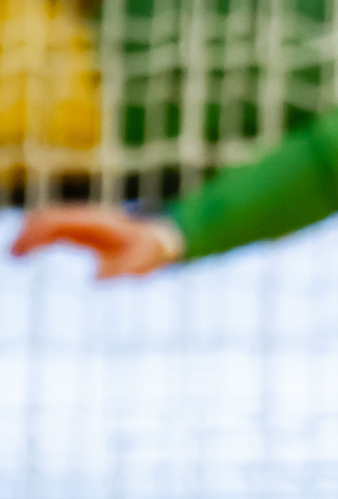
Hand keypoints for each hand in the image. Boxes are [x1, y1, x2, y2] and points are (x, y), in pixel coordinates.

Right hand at [10, 206, 183, 277]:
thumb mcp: (141, 262)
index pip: (57, 222)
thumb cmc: (151, 252)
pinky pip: (53, 231)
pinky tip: (26, 252)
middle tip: (12, 255)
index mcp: (95, 223)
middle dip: (27, 234)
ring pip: (47, 222)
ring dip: (29, 236)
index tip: (23, 250)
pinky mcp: (81, 231)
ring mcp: (82, 223)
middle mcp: (85, 218)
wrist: (161, 240)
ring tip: (14, 255)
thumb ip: (122, 269)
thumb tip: (96, 280)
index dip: (37, 234)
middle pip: (47, 218)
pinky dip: (38, 239)